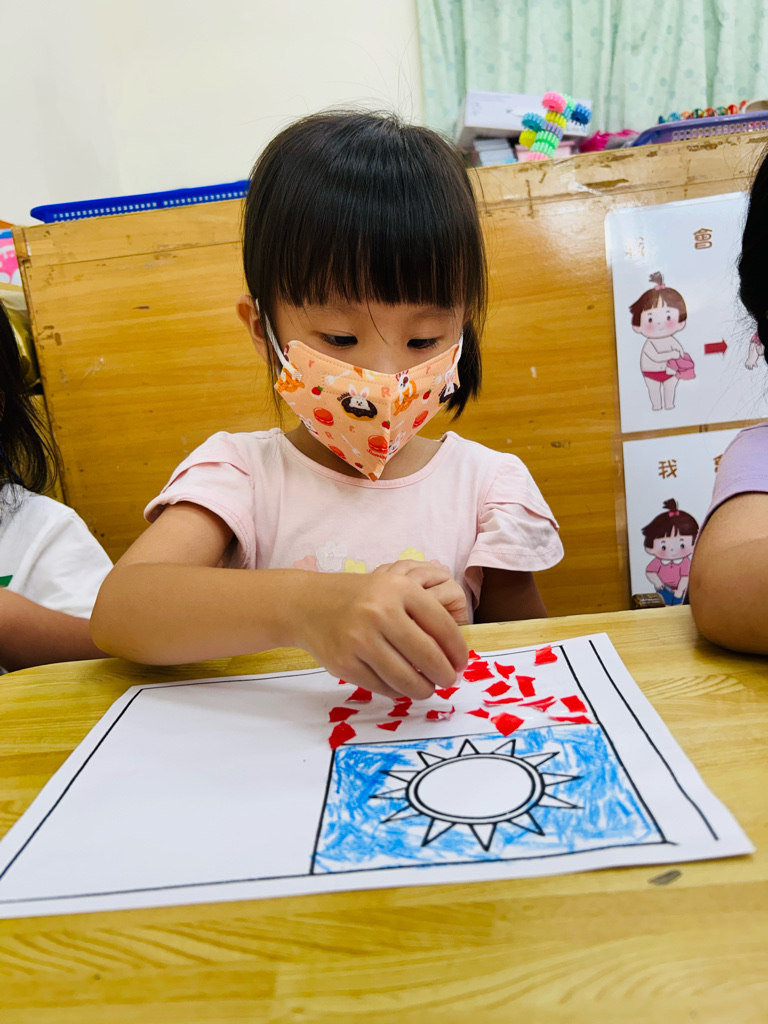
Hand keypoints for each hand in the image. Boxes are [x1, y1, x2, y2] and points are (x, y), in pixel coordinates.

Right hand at [293, 571, 467, 700]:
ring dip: (423, 689)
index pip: (443, 626)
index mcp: (400, 589)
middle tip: (448, 680)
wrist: (308, 604)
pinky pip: (383, 687)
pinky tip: (401, 686)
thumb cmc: (360, 598)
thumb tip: (453, 657)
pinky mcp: (345, 663)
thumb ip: (423, 615)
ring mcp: (359, 639)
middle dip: (445, 675)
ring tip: (427, 688)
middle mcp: (380, 612)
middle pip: (428, 657)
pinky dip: (397, 691)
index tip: (461, 663)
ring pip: (406, 678)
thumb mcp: (393, 589)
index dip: (458, 650)